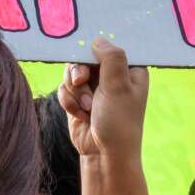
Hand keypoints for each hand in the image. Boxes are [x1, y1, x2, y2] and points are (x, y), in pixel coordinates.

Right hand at [57, 38, 147, 160]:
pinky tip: (80, 115)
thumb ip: (111, 59)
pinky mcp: (78, 98)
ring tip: (86, 107)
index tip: (86, 56)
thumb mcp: (118, 87)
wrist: (103, 154)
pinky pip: (65, 88)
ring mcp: (94, 87)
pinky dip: (69, 101)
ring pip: (71, 72)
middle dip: (79, 72)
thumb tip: (98, 40)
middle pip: (85, 56)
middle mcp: (112, 75)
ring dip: (75, 90)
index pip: (110, 45)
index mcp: (129, 69)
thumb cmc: (118, 122)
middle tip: (80, 81)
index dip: (95, 48)